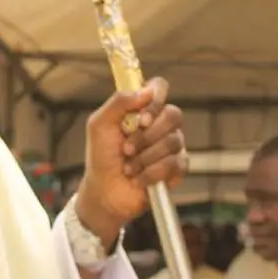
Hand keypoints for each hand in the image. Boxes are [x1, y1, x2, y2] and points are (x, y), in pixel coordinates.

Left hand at [74, 79, 186, 246]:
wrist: (105, 191)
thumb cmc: (101, 156)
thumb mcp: (99, 125)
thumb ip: (118, 102)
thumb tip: (146, 91)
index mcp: (142, 108)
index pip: (159, 87)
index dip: (155, 99)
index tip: (140, 118)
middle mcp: (161, 123)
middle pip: (173, 114)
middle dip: (147, 136)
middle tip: (127, 148)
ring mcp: (173, 144)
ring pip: (174, 141)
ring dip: (145, 157)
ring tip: (129, 167)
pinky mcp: (178, 167)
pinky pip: (175, 163)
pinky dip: (151, 173)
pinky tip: (139, 179)